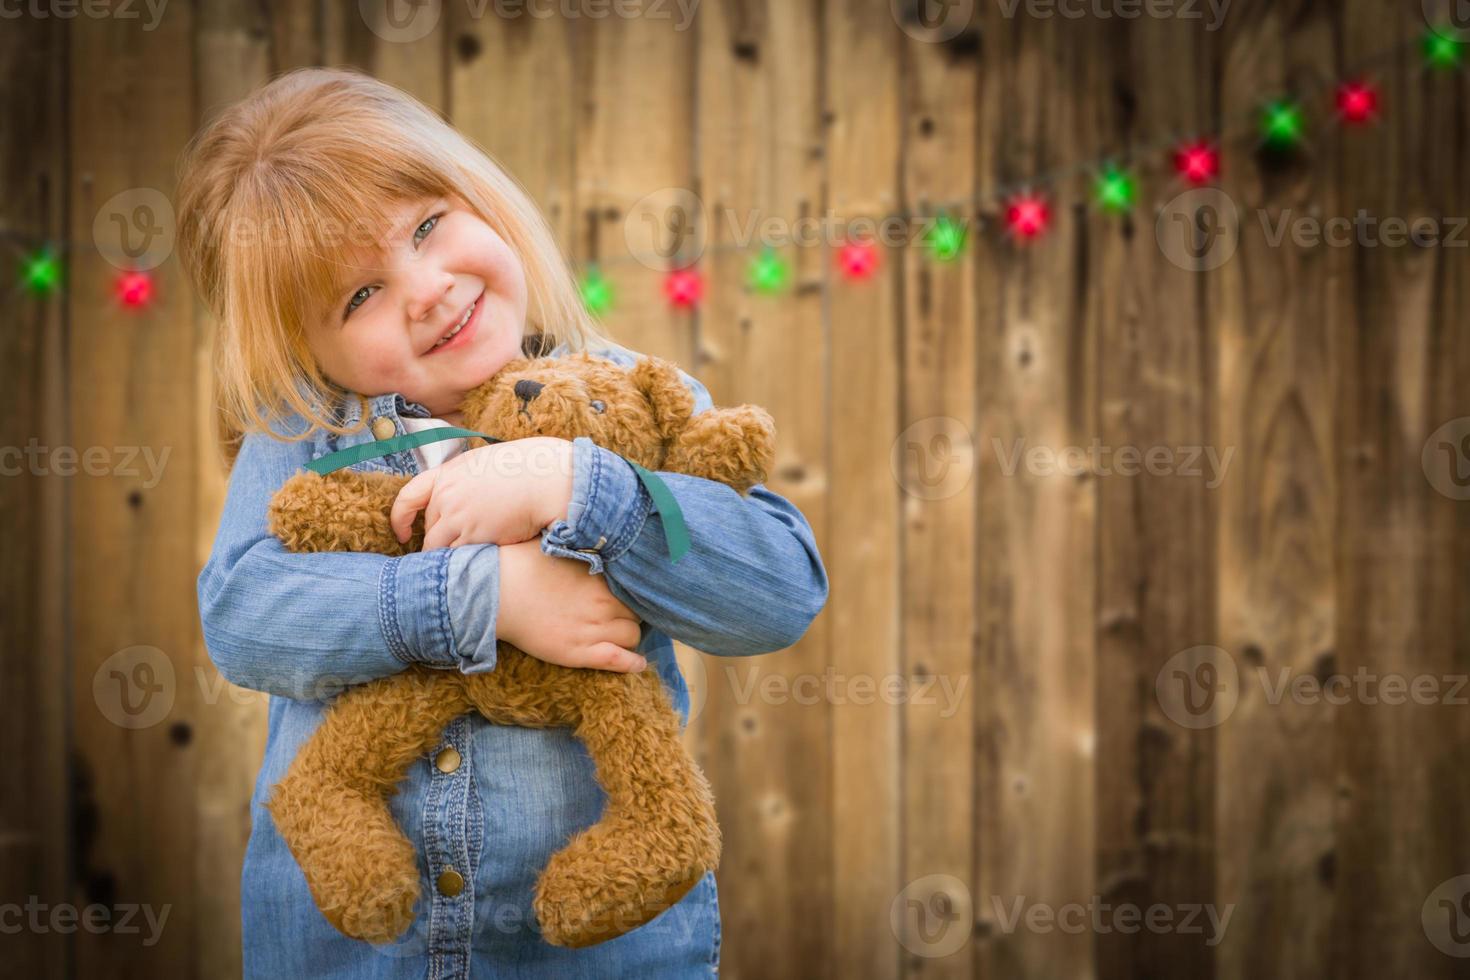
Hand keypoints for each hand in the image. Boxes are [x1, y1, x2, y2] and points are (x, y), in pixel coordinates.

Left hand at [390, 436, 573, 549]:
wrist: (545, 479)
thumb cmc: (524, 469)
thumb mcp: (483, 463)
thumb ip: (463, 479)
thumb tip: (457, 496)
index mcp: (448, 473)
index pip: (408, 497)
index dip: (399, 518)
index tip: (402, 534)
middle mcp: (448, 495)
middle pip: (429, 526)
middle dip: (438, 538)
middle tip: (456, 546)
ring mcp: (459, 516)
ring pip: (437, 547)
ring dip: (446, 555)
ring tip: (461, 562)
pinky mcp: (474, 535)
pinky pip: (457, 556)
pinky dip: (462, 562)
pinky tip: (476, 562)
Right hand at [496, 540, 646, 671]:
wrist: (496, 595)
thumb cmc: (520, 564)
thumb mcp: (554, 542)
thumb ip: (579, 541)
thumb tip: (592, 529)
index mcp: (599, 575)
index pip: (633, 586)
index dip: (631, 591)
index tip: (625, 593)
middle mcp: (602, 602)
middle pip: (637, 612)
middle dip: (632, 613)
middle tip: (621, 614)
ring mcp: (592, 629)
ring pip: (632, 636)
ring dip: (630, 635)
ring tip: (621, 634)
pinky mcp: (579, 652)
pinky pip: (618, 660)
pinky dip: (633, 663)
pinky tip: (639, 663)